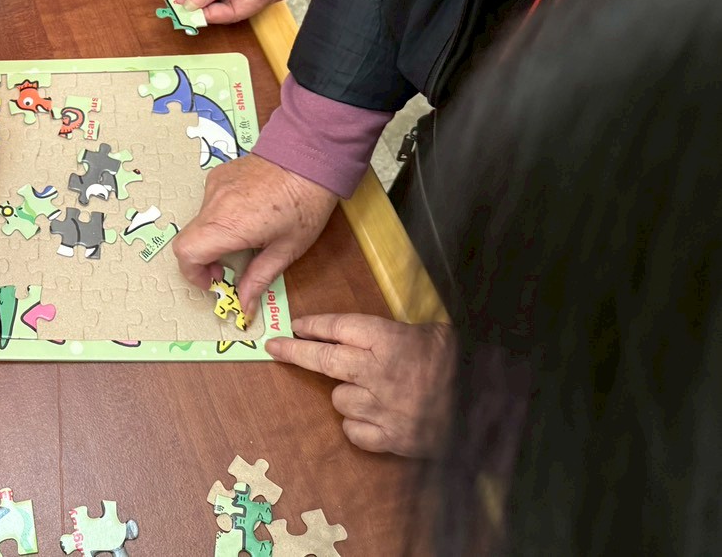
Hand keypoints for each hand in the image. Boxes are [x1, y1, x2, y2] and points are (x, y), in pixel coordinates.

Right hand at [172, 154, 338, 311]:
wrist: (310, 153)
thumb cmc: (305, 202)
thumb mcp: (287, 249)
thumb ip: (259, 278)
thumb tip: (244, 306)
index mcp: (229, 225)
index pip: (186, 253)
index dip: (193, 274)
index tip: (215, 281)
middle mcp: (214, 204)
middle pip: (187, 240)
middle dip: (202, 260)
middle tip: (229, 266)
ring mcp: (213, 186)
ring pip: (198, 223)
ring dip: (212, 238)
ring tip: (245, 238)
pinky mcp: (218, 175)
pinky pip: (208, 205)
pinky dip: (218, 218)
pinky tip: (247, 215)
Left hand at [267, 314, 454, 456]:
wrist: (489, 409)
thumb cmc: (460, 365)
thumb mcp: (431, 333)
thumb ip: (394, 333)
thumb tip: (361, 333)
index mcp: (388, 340)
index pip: (337, 327)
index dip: (312, 326)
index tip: (294, 326)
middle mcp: (377, 372)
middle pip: (322, 360)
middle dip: (294, 353)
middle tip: (275, 349)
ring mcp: (381, 408)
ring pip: (338, 399)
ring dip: (346, 394)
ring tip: (372, 391)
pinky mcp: (389, 439)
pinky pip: (353, 431)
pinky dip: (358, 425)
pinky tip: (376, 418)